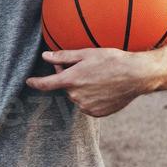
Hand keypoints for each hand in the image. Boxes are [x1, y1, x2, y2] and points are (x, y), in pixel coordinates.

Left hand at [25, 48, 155, 117]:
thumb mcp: (87, 54)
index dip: (36, 82)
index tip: (29, 82)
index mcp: (71, 80)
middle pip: (66, 87)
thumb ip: (63, 57)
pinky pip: (88, 105)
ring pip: (77, 96)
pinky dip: (91, 97)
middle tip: (85, 68)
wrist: (137, 75)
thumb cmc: (113, 60)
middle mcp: (76, 96)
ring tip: (99, 78)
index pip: (46, 84)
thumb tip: (45, 56)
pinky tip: (104, 88)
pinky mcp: (97, 113)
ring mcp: (86, 106)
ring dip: (82, 88)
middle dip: (70, 78)